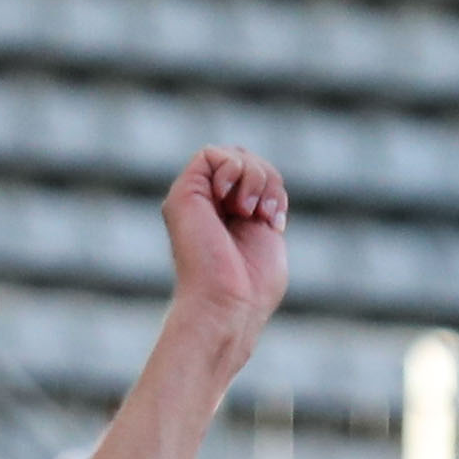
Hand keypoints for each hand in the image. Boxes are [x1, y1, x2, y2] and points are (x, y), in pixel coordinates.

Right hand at [161, 147, 288, 345]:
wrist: (228, 304)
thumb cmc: (251, 287)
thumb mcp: (267, 235)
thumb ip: (262, 202)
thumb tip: (263, 177)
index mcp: (229, 217)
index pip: (256, 174)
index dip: (274, 187)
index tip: (275, 222)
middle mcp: (208, 206)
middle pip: (247, 159)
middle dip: (268, 178)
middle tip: (264, 214)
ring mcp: (195, 199)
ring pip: (233, 155)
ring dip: (254, 177)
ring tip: (249, 211)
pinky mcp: (183, 194)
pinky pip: (210, 153)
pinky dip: (232, 170)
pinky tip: (230, 200)